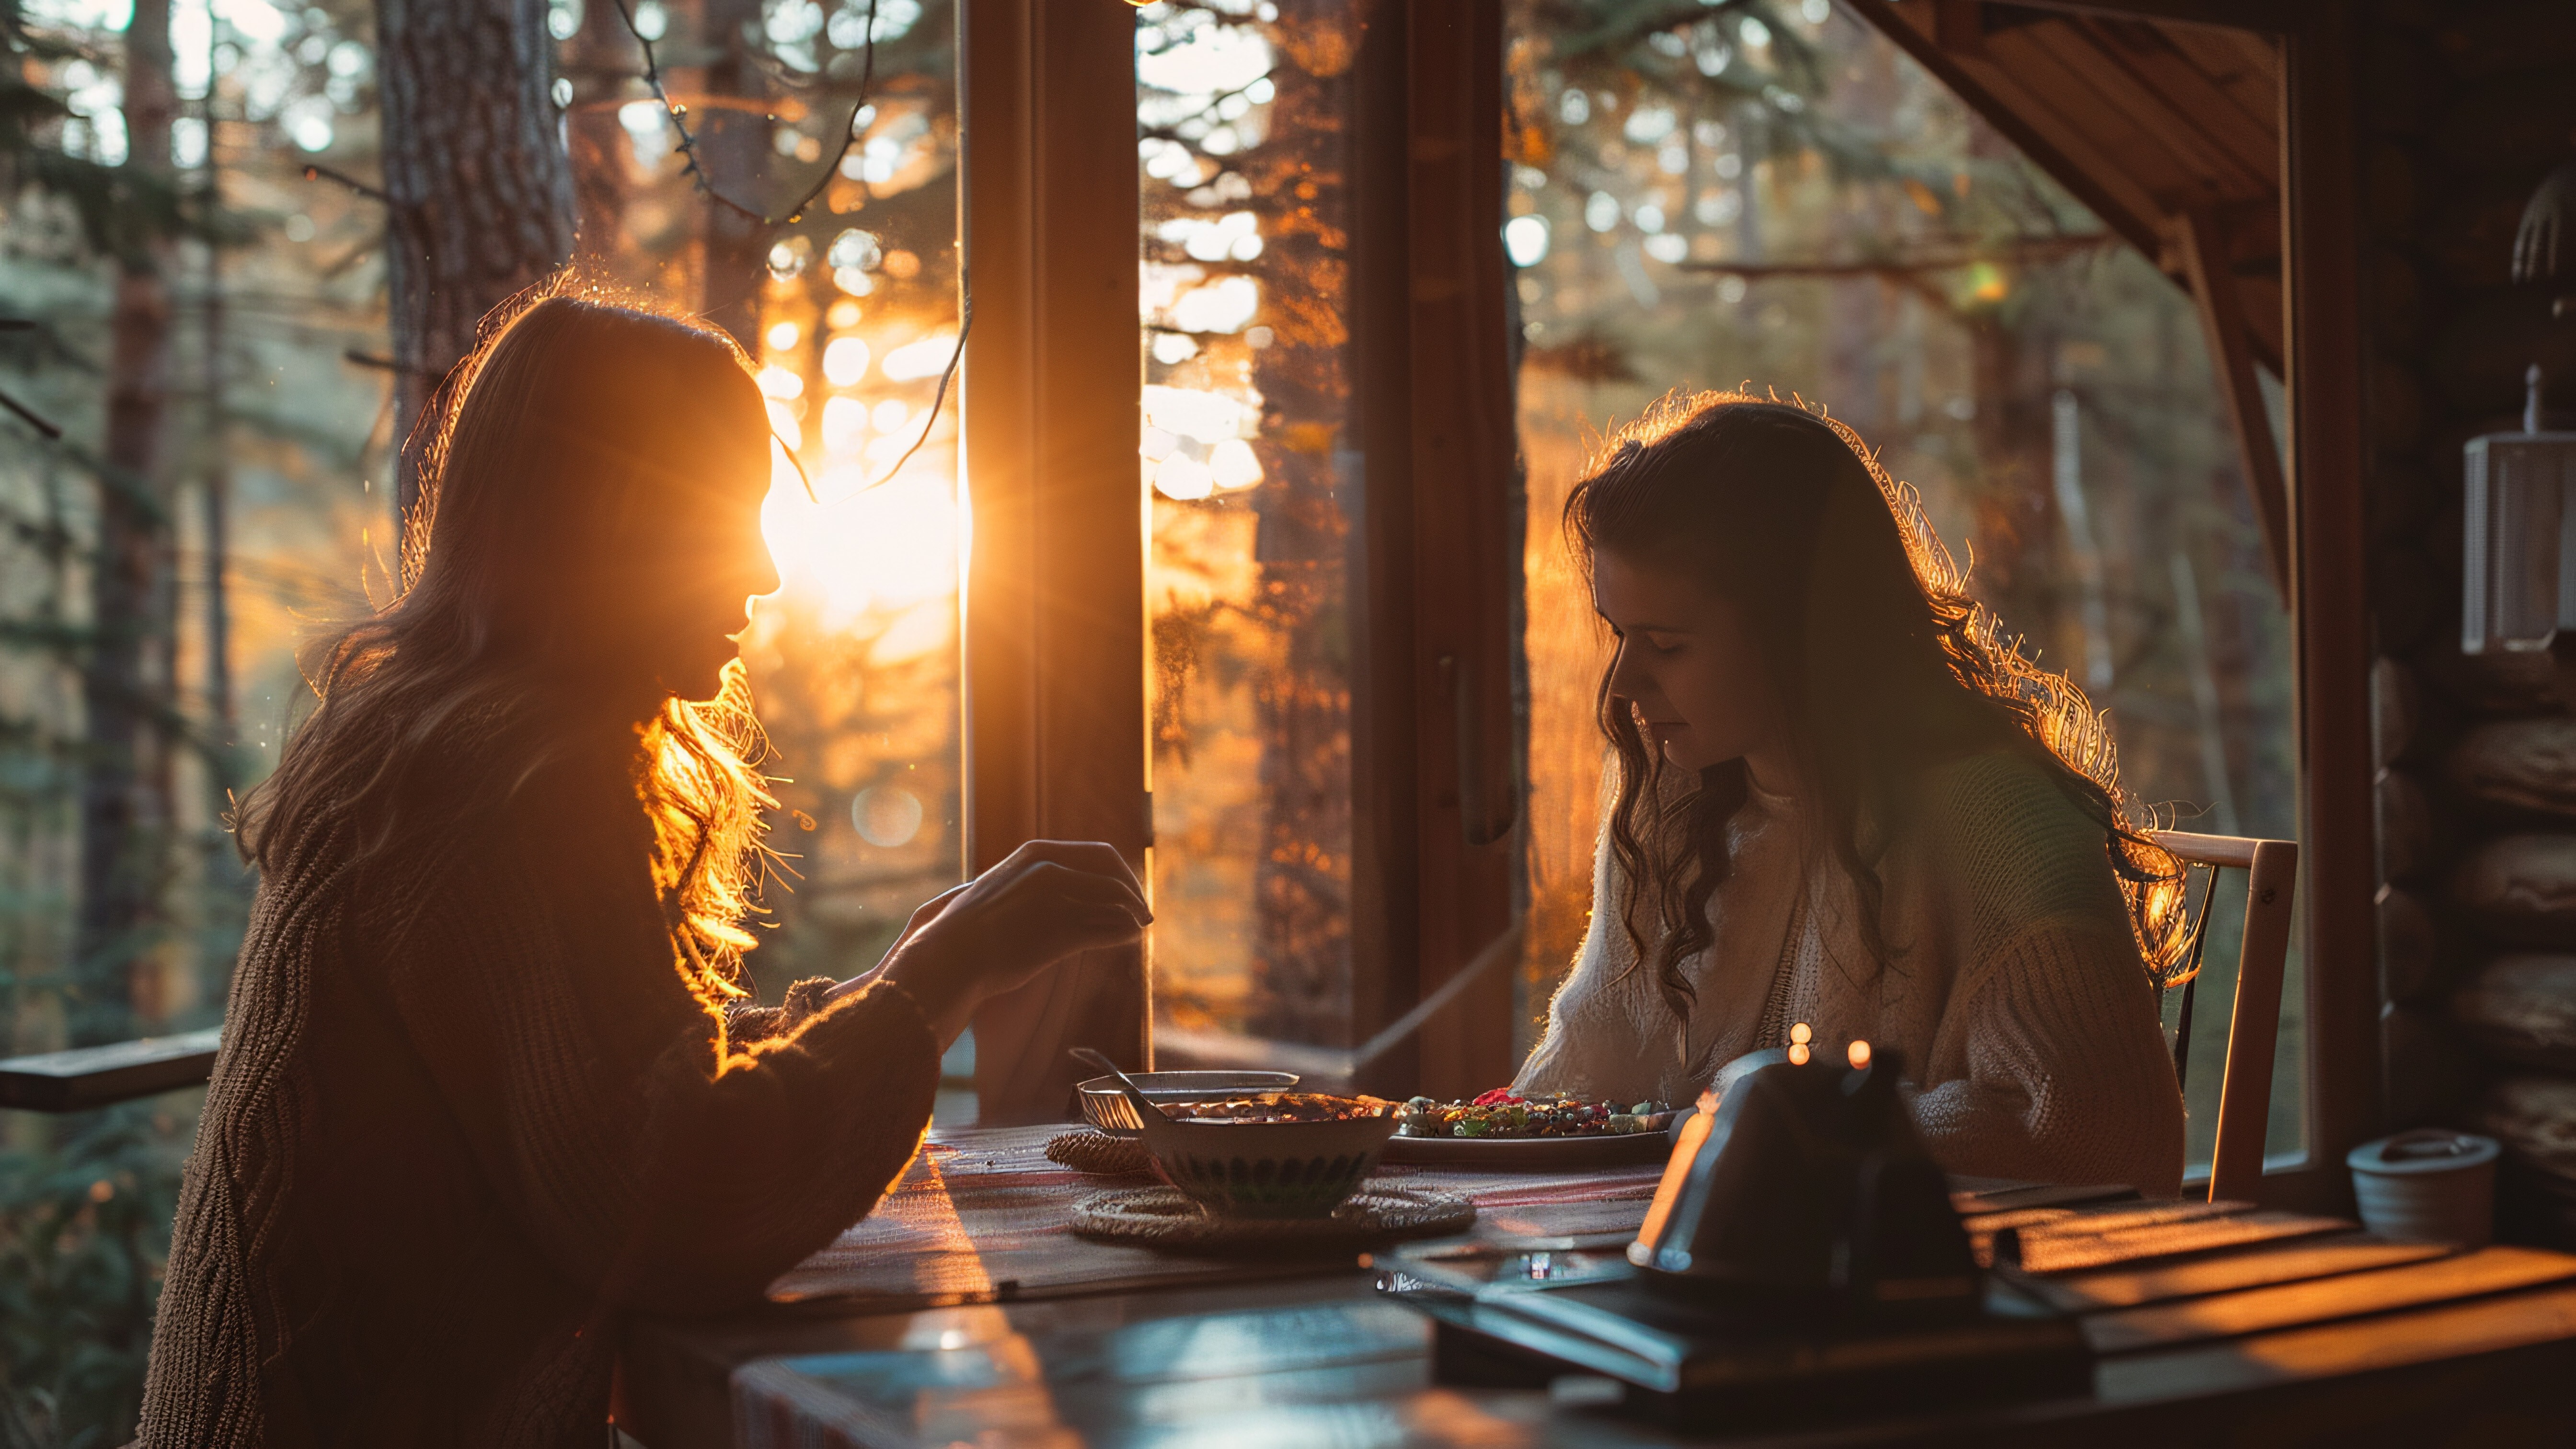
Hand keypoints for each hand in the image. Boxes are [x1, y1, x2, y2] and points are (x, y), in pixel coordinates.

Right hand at [874, 841, 1151, 1043]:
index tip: (1128, 890)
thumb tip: (1062, 889)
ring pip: (1114, 902)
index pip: (1099, 854)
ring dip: (1133, 914)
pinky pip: (1108, 929)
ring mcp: (1057, 899)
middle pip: (1113, 873)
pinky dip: (1125, 933)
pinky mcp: (1061, 931)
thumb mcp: (1003, 891)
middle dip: (1133, 891)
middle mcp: (1051, 870)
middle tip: (1143, 912)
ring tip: (1139, 927)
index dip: (1120, 873)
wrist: (948, 957)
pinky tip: (1130, 939)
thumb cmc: (970, 931)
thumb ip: (1034, 884)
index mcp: (1036, 855)